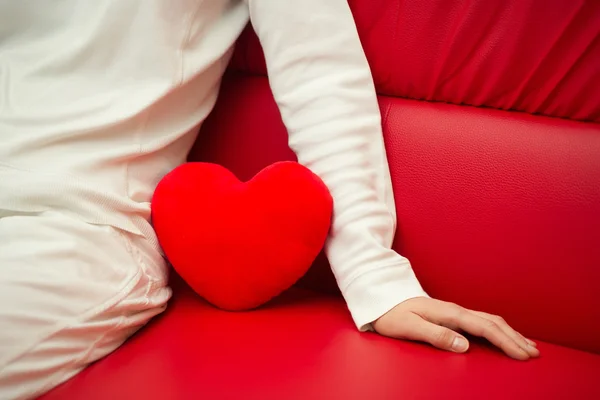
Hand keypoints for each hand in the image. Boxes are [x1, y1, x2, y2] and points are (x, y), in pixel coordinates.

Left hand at [372, 297, 538, 359]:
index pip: (483, 328)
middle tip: (535, 354)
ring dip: (510, 332)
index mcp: (448, 313)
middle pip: (492, 323)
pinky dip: (497, 328)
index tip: (522, 355)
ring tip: (527, 345)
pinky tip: (502, 335)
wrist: (381, 299)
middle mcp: (454, 310)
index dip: (505, 341)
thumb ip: (436, 336)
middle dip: (515, 338)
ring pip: (489, 320)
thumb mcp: (409, 328)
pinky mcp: (450, 315)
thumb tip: (464, 345)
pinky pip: (480, 321)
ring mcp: (453, 311)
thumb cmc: (392, 315)